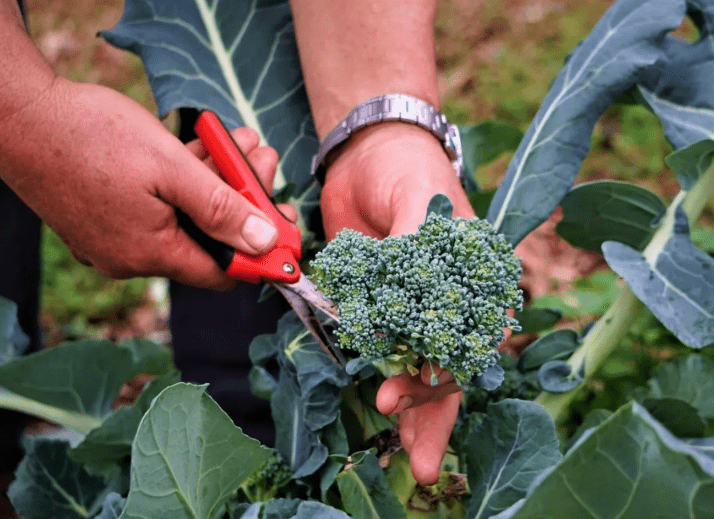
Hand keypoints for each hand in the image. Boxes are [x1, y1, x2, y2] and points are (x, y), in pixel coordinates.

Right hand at [0, 78, 285, 288]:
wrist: (19, 116)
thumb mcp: (171, 169)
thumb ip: (221, 210)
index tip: (286, 228)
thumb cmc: (92, 137)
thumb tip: (264, 243)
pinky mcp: (105, 217)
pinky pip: (159, 208)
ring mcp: (116, 238)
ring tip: (241, 142)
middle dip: (243, 200)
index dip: (260, 253)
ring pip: (185, 218)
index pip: (223, 274)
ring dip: (218, 182)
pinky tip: (204, 148)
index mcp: (151, 254)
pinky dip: (185, 182)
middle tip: (263, 160)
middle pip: (207, 240)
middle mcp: (133, 256)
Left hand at [320, 122, 473, 484]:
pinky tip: (383, 409)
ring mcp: (413, 307)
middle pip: (449, 364)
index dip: (448, 369)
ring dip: (412, 406)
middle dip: (429, 405)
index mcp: (474, 278)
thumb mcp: (418, 193)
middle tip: (403, 434)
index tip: (417, 387)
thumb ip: (418, 240)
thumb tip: (413, 293)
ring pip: (419, 367)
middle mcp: (449, 300)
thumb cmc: (406, 166)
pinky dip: (382, 377)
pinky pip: (382, 350)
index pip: (471, 336)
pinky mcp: (379, 306)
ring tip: (404, 447)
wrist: (365, 153)